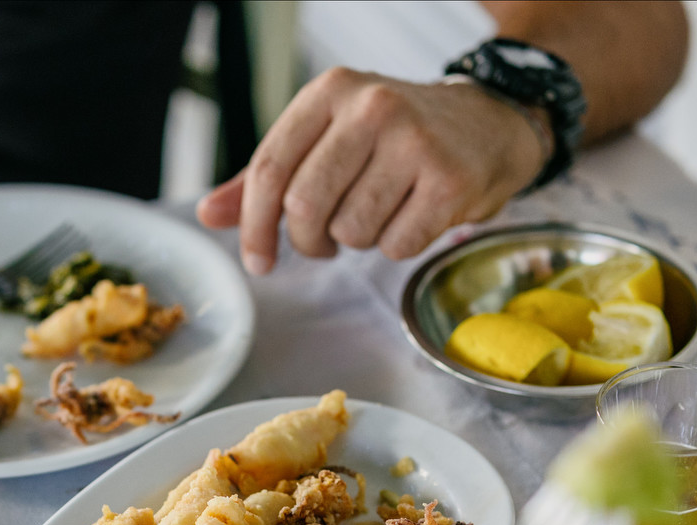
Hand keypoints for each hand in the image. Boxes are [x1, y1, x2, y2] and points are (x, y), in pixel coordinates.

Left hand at [198, 67, 548, 273]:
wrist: (489, 123)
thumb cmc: (396, 136)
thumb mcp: (327, 137)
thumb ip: (267, 176)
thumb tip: (207, 214)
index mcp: (330, 92)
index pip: (269, 169)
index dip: (253, 225)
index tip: (258, 260)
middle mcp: (371, 108)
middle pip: (305, 207)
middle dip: (308, 241)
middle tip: (325, 242)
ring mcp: (414, 141)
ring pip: (350, 231)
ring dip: (356, 241)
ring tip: (378, 213)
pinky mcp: (448, 180)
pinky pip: (394, 246)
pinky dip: (396, 245)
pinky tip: (412, 216)